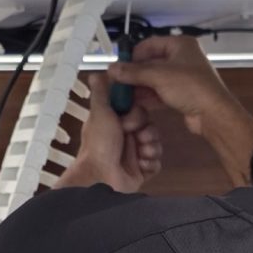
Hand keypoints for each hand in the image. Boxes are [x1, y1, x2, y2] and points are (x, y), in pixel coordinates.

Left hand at [59, 73, 162, 192]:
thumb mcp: (99, 113)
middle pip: (151, 128)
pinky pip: (157, 163)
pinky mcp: (142, 171)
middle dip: (147, 133)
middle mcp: (126, 138)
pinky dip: (150, 163)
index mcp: (116, 124)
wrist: (102, 178)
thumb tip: (96, 73)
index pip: (140, 112)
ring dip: (150, 149)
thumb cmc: (99, 145)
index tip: (130, 120)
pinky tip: (141, 166)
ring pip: (156, 145)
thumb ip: (101, 93)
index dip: (138, 115)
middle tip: (137, 139)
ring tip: (140, 155)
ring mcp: (135, 156)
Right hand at [108, 36, 236, 136]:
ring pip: (154, 78)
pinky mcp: (181, 93)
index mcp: (180, 44)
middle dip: (134, 73)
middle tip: (118, 82)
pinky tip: (134, 102)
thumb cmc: (192, 87)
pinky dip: (148, 95)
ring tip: (123, 95)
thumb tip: (112, 69)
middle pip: (151, 62)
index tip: (118, 66)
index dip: (133, 55)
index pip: (149, 44)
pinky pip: (160, 91)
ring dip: (139, 86)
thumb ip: (134, 72)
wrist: (213, 114)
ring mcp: (182, 76)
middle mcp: (182, 57)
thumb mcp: (159, 76)